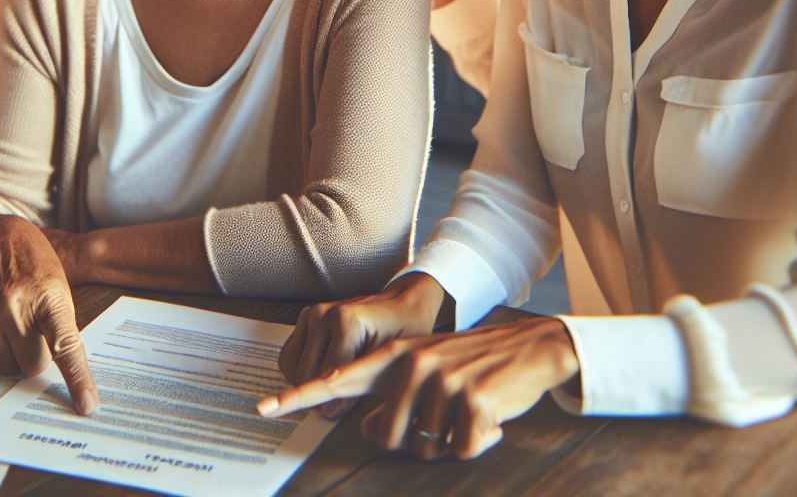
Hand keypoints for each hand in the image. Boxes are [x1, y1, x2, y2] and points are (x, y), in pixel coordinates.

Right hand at [0, 213, 99, 414]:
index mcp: (49, 298)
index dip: (77, 378)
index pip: (65, 346)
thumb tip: (66, 378)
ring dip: (12, 357)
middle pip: (31, 366)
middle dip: (37, 358)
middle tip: (35, 334)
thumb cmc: (36, 268)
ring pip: (5, 368)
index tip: (86, 404)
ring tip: (14, 328)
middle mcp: (14, 305)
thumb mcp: (60, 292)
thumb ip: (62, 331)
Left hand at [259, 315, 578, 459]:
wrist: (532, 346)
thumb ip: (390, 397)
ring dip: (451, 441)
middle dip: (414, 441)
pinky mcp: (474, 402)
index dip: (300, 397)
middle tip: (444, 420)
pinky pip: (461, 449)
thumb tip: (367, 428)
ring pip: (425, 447)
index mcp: (394, 359)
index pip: (337, 379)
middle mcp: (412, 365)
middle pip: (386, 436)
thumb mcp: (427, 372)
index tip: (264, 407)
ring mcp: (442, 382)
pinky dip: (479, 443)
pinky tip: (491, 419)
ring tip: (471, 412)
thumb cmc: (474, 366)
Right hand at [279, 272, 445, 419]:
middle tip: (339, 403)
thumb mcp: (392, 361)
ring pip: (291, 368)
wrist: (402, 305)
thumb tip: (330, 411)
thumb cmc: (403, 331)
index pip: (325, 377)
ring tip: (330, 389)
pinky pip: (288, 356)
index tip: (338, 415)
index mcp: (346, 322)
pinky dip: (299, 371)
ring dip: (305, 384)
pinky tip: (321, 375)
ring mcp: (312, 314)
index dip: (332, 403)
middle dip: (318, 395)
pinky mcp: (305, 317)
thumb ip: (361, 385)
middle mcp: (324, 314)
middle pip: (304, 375)